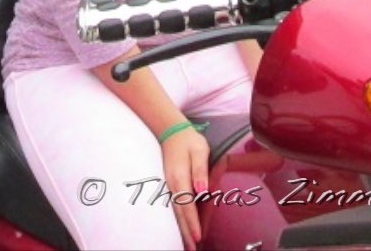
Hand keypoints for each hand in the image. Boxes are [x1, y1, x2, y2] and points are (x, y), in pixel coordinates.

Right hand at [159, 125, 209, 247]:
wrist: (171, 131)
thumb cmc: (189, 141)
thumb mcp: (199, 150)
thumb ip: (200, 170)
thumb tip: (202, 190)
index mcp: (180, 177)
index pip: (187, 204)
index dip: (192, 222)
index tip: (198, 236)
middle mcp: (172, 184)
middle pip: (179, 213)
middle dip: (186, 232)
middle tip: (192, 249)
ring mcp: (169, 186)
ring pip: (175, 212)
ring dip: (181, 229)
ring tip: (188, 245)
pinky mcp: (170, 186)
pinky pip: (174, 206)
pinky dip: (179, 219)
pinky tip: (182, 228)